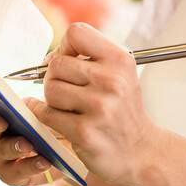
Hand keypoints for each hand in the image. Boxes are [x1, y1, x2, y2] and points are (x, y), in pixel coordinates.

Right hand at [0, 93, 63, 185]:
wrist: (62, 150)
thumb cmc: (47, 123)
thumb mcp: (42, 110)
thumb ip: (32, 106)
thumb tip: (25, 105)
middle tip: (1, 122)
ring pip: (0, 150)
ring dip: (13, 147)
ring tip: (27, 145)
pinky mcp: (10, 175)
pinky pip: (17, 171)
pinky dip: (31, 165)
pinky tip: (44, 161)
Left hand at [27, 20, 160, 185]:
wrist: (141, 152)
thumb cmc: (124, 111)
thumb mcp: (120, 75)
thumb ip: (90, 58)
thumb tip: (48, 58)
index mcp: (120, 60)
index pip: (76, 32)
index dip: (63, 47)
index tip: (66, 62)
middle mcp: (112, 81)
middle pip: (56, 64)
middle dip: (53, 77)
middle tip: (65, 90)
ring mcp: (99, 107)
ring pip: (50, 89)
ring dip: (52, 100)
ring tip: (69, 108)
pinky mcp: (85, 132)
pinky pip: (47, 114)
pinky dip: (44, 115)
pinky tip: (57, 118)